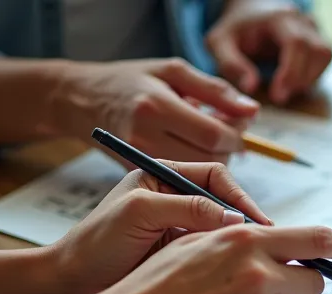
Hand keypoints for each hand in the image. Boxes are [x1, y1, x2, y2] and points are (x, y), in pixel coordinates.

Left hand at [49, 161, 270, 293]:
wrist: (70, 283)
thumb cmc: (96, 243)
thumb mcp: (139, 213)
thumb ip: (186, 207)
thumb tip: (235, 218)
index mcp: (163, 176)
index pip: (215, 176)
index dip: (239, 197)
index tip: (256, 222)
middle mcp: (175, 198)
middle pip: (225, 201)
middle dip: (246, 220)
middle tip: (266, 243)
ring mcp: (179, 227)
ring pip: (223, 228)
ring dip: (239, 242)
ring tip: (254, 259)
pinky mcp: (180, 254)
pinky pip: (213, 251)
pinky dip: (227, 259)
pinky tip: (235, 272)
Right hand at [51, 58, 259, 162]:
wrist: (79, 100)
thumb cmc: (131, 81)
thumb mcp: (172, 72)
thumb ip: (215, 91)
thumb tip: (252, 110)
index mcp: (156, 106)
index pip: (212, 134)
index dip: (235, 136)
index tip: (240, 128)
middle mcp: (144, 135)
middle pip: (207, 160)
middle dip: (227, 152)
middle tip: (229, 136)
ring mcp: (136, 158)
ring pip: (195, 176)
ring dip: (213, 164)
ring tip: (209, 142)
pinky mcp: (133, 174)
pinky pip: (177, 183)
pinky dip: (194, 173)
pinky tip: (191, 153)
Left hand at [207, 0, 331, 103]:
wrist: (250, 13)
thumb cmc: (235, 30)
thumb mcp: (220, 43)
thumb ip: (231, 64)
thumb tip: (250, 87)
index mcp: (277, 18)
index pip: (296, 43)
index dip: (291, 72)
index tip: (277, 96)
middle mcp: (301, 20)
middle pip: (317, 50)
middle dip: (300, 80)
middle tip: (279, 97)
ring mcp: (313, 27)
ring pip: (325, 55)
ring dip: (309, 78)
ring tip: (286, 87)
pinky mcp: (319, 37)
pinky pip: (326, 58)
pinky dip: (313, 74)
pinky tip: (293, 80)